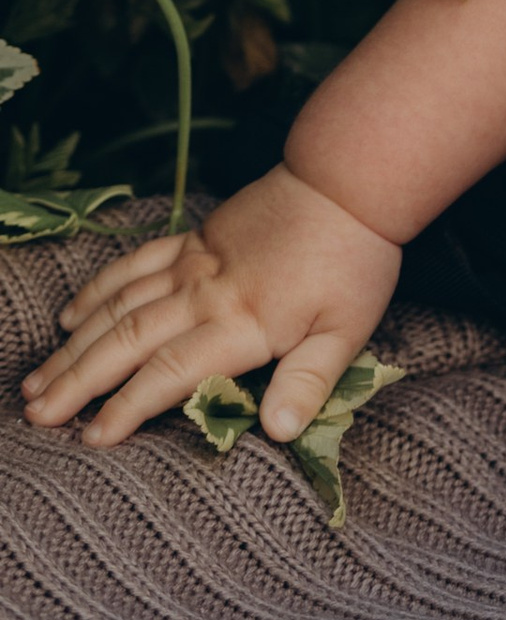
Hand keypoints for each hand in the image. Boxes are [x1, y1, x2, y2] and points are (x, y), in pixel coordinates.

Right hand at [19, 165, 403, 450]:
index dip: (125, 408)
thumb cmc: (354, 261)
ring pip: (116, 308)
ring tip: (37, 383)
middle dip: (77, 383)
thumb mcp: (348, 329)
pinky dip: (95, 292)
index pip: (168, 375)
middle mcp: (202, 294)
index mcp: (238, 323)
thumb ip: (309, 381)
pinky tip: (71, 317)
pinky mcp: (191, 239)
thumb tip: (279, 432)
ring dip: (73, 346)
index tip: (90, 439)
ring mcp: (191, 263)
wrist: (346, 180)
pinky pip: (130, 266)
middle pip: (125, 343)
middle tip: (36, 416)